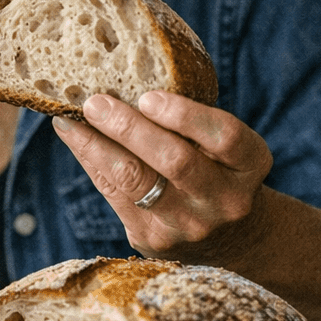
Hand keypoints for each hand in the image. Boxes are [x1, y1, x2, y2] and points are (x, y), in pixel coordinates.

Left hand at [52, 91, 273, 265]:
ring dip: (97, 145)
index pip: (224, 136)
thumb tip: (120, 80)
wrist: (229, 237)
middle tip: (95, 103)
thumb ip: (188, 120)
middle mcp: (224, 199)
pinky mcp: (155, 240)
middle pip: (175, 161)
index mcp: (249, 164)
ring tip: (71, 119)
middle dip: (129, 128)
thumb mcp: (221, 145)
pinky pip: (114, 194)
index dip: (185, 115)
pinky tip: (74, 137)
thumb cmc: (215, 169)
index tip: (148, 95)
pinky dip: (91, 160)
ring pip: (136, 181)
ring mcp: (190, 225)